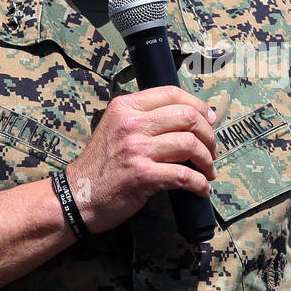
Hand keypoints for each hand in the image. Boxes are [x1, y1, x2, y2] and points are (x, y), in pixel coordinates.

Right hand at [65, 86, 216, 233]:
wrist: (77, 196)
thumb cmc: (101, 165)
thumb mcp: (115, 128)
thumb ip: (144, 119)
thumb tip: (188, 117)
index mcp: (125, 107)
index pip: (172, 94)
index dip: (198, 106)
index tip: (210, 121)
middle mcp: (131, 123)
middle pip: (187, 117)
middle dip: (209, 135)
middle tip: (213, 151)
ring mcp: (136, 149)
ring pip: (190, 144)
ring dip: (207, 161)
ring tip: (209, 171)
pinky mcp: (142, 175)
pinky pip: (184, 175)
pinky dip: (199, 183)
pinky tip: (201, 189)